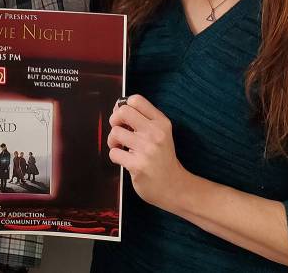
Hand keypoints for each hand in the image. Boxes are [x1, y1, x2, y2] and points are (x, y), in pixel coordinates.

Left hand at [107, 94, 191, 212]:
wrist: (175, 187)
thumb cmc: (163, 159)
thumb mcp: (161, 133)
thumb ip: (143, 119)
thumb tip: (118, 106)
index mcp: (161, 122)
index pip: (136, 100)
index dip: (123, 106)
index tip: (123, 117)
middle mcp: (155, 133)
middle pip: (123, 112)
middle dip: (114, 120)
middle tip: (119, 131)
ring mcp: (147, 149)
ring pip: (115, 132)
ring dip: (113, 141)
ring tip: (121, 147)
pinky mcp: (138, 165)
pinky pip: (114, 153)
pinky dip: (115, 156)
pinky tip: (124, 160)